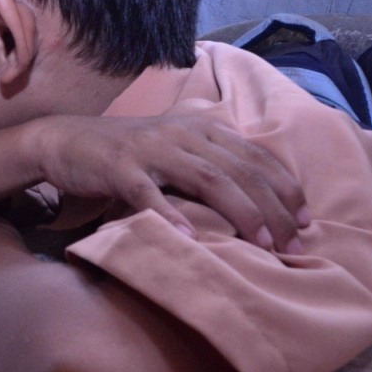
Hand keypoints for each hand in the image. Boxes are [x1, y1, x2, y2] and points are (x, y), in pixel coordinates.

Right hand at [31, 111, 308, 252]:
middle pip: (240, 170)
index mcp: (199, 127)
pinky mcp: (119, 168)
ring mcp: (150, 150)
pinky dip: (172, 216)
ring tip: (261, 244)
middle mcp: (181, 134)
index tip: (306, 221)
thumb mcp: (173, 147)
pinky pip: (149, 194)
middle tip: (292, 244)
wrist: (65, 140)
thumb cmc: (124, 152)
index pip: (255, 155)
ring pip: (208, 178)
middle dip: (273, 208)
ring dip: (240, 212)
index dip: (286, 187)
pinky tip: (191, 240)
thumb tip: (255, 194)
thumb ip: (208, 160)